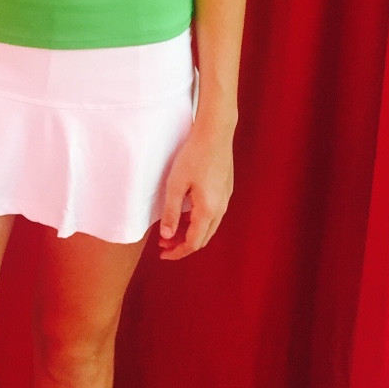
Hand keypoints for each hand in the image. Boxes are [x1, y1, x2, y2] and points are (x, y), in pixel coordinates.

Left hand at [158, 123, 233, 259]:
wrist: (215, 133)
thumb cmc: (194, 156)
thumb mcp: (175, 185)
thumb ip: (171, 213)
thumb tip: (167, 236)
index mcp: (207, 211)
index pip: (193, 243)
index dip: (177, 252)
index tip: (163, 253)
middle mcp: (220, 209)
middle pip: (203, 238)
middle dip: (183, 244)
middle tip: (164, 243)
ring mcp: (225, 199)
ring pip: (209, 227)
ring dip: (191, 232)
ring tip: (173, 229)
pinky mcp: (225, 190)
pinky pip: (213, 214)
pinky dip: (199, 221)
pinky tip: (187, 212)